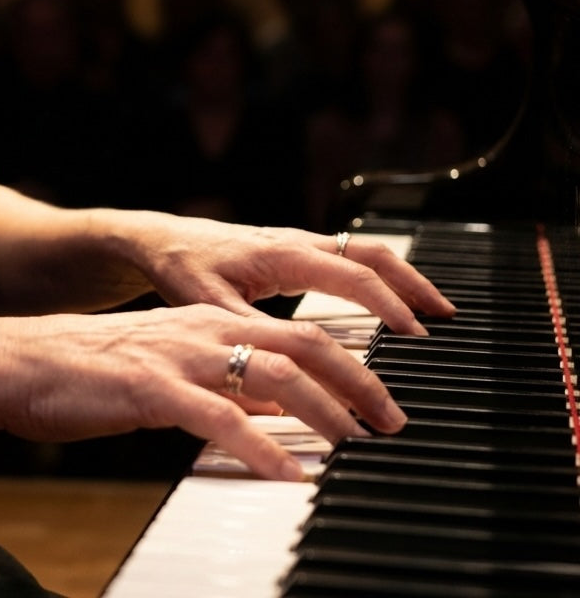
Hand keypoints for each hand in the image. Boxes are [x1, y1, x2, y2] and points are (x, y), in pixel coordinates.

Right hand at [0, 303, 408, 480]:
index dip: (351, 360)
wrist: (21, 361)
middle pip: (304, 343)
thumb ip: (222, 386)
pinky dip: (262, 446)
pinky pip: (219, 416)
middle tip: (393, 420)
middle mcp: (203, 330)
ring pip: (274, 374)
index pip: (299, 332)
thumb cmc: (91, 371)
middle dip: (359, 381)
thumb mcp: (170, 371)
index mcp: (209, 322)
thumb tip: (276, 415)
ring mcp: (179, 355)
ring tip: (356, 445)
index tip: (384, 394)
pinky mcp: (151, 387)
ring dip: (326, 413)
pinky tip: (288, 472)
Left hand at [112, 212, 454, 333]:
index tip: (416, 335)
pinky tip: (385, 300)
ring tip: (431, 309)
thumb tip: (290, 364)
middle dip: (413, 283)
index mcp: (282, 255)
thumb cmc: (181, 268)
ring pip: (362, 252)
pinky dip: (376, 276)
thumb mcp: (210, 307)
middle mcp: (296, 243)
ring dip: (400, 277)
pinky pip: (346, 258)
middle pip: (371, 254)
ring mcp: (296, 244)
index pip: (353, 276)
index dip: (389, 305)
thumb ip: (251, 334)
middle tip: (447, 316)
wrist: (160, 241)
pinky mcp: (291, 252)